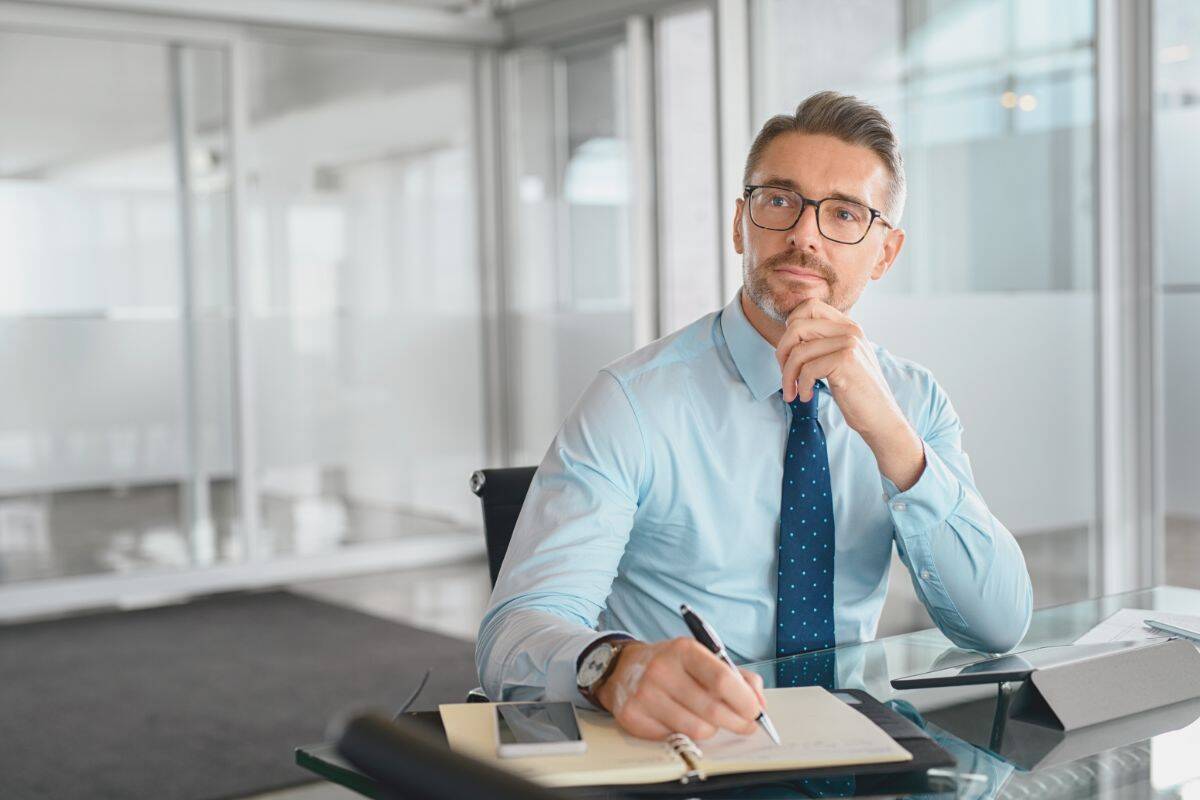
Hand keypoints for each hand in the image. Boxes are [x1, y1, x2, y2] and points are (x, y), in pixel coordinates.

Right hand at [593, 638, 765, 740]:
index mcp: (684, 651)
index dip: (744, 701)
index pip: (722, 680)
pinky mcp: (634, 717)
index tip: (755, 711)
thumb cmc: (673, 665)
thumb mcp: (703, 657)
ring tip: (709, 720)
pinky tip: (680, 719)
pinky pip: (675, 738)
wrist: (623, 668)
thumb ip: (737, 677)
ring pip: (697, 730)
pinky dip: (685, 734)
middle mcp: (662, 670)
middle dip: (737, 722)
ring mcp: (645, 695)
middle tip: (745, 725)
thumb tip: (759, 704)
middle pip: (713, 710)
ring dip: (711, 729)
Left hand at [776, 298, 924, 489]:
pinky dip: (802, 386)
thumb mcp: (840, 359)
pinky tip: (807, 397)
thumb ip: (823, 342)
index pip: (809, 306)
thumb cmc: (856, 392)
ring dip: (788, 376)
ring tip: (792, 392)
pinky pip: (808, 369)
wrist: (880, 417)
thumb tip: (788, 334)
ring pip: (798, 351)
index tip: (789, 352)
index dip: (790, 326)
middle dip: (782, 353)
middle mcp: (850, 329)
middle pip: (797, 326)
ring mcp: (849, 343)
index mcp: (848, 325)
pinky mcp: (846, 361)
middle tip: (786, 375)